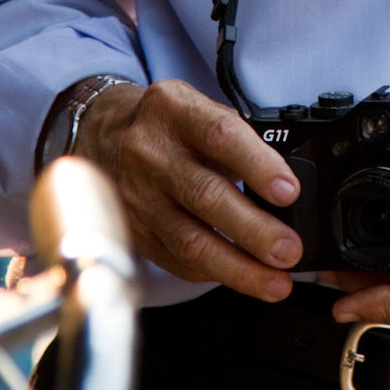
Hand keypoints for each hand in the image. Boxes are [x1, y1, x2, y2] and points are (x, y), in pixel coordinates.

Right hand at [76, 81, 300, 299]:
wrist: (100, 134)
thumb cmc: (164, 123)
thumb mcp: (195, 108)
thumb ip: (236, 139)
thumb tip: (284, 189)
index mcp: (172, 109)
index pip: (220, 135)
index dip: (257, 165)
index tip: (289, 192)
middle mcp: (149, 152)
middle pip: (205, 195)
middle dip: (254, 229)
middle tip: (288, 249)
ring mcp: (136, 195)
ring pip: (189, 240)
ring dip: (238, 267)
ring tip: (275, 281)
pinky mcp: (132, 230)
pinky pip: (175, 260)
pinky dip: (214, 272)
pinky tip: (242, 278)